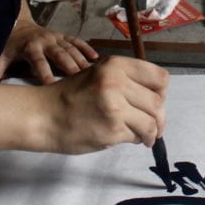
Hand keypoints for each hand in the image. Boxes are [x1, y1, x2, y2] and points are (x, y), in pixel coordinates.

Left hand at [0, 20, 98, 84]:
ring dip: (82, 60)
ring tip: (93, 74)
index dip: (46, 73)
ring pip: (71, 49)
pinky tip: (96, 58)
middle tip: (82, 81)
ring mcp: (55, 37)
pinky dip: (86, 48)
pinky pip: (77, 41)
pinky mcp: (62, 35)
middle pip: (60, 55)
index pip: (39, 62)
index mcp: (29, 48)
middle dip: (71, 67)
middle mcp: (45, 41)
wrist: (17, 24)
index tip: (53, 87)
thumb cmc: (9, 46)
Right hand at [33, 55, 167, 153]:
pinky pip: (138, 135)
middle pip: (158, 102)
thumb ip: (126, 80)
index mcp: (115, 65)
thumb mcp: (99, 74)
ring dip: (152, 132)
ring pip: (152, 122)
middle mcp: (117, 82)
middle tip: (154, 126)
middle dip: (159, 117)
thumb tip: (156, 99)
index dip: (161, 92)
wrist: (44, 116)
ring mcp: (115, 106)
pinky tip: (129, 139)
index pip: (159, 77)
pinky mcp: (112, 129)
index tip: (155, 101)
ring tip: (145, 136)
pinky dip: (137, 139)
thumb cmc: (70, 96)